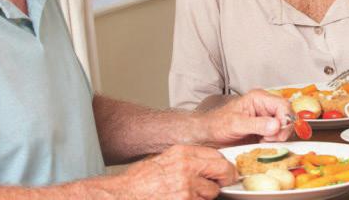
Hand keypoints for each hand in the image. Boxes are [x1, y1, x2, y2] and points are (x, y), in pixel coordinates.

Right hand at [113, 144, 236, 198]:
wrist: (123, 195)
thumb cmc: (139, 181)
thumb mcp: (164, 159)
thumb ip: (187, 159)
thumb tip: (207, 163)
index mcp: (182, 153)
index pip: (217, 155)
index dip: (223, 164)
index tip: (225, 170)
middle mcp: (187, 168)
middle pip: (223, 171)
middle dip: (225, 178)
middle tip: (222, 183)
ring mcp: (186, 188)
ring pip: (213, 192)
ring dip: (206, 196)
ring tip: (188, 194)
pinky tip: (184, 199)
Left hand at [201, 89, 292, 145]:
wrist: (208, 135)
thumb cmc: (217, 124)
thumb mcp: (235, 124)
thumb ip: (256, 124)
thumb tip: (276, 125)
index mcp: (259, 98)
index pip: (283, 105)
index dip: (285, 119)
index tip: (278, 133)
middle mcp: (265, 107)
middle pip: (287, 115)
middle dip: (282, 130)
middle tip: (270, 140)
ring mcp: (266, 118)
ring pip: (284, 126)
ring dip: (278, 137)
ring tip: (264, 141)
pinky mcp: (265, 130)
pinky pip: (277, 135)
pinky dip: (274, 142)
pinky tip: (263, 144)